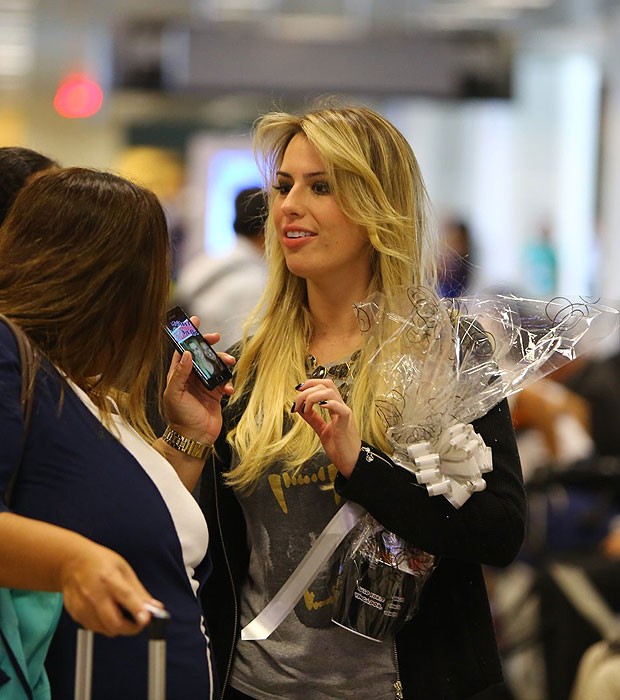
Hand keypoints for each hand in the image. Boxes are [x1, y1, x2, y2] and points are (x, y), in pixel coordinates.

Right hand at [59, 541, 162, 636]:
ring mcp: (83, 606)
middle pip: (114, 623)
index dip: (137, 610)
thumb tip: (154, 607)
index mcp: (109, 578)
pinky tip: (106, 612)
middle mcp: (94, 594)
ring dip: (118, 627)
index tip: (146, 619)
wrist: (71, 562)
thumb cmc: (99, 562)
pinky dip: (105, 625)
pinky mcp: (76, 615)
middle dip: (131, 628)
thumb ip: (139, 591)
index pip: (125, 597)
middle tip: (139, 621)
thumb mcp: (123, 570)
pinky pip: (95, 628)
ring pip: (105, 630)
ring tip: (121, 613)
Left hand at [163, 316, 234, 445]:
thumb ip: (180, 373)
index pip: (182, 350)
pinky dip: (228, 382)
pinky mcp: (215, 394)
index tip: (195, 322)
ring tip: (228, 363)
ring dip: (222, 362)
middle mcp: (191, 377)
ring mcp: (204, 385)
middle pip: (201, 354)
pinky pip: (224, 381)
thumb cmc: (180, 418)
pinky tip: (227, 389)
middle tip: (215, 338)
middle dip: (209, 345)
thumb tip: (185, 353)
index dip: (187, 336)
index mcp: (178, 374)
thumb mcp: (175, 394)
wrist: (194, 438)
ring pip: (215, 366)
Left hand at [291, 378, 360, 477]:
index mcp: (335, 408)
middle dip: (308, 389)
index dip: (310, 383)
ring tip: (305, 409)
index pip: (324, 385)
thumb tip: (300, 408)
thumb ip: (313, 419)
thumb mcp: (322, 430)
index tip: (297, 390)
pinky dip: (329, 403)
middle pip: (326, 384)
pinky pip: (341, 408)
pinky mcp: (347, 423)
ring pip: (331, 392)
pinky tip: (320, 406)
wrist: (351, 463)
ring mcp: (345, 414)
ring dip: (313, 396)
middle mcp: (341, 407)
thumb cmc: (340, 448)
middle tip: (297, 402)